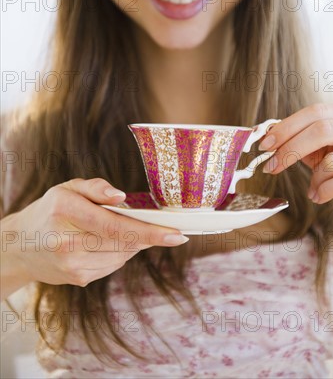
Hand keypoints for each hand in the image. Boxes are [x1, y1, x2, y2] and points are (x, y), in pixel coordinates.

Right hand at [3, 178, 188, 290]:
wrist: (20, 245)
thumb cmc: (50, 210)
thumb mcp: (68, 188)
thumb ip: (96, 188)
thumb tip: (121, 197)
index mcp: (66, 212)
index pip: (116, 226)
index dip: (150, 232)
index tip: (178, 235)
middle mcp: (67, 243)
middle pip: (124, 243)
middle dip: (147, 235)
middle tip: (162, 228)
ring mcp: (72, 265)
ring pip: (123, 255)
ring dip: (133, 243)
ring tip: (124, 230)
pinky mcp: (78, 279)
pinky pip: (114, 265)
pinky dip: (120, 253)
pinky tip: (108, 243)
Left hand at [258, 103, 332, 221]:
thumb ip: (312, 143)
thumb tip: (273, 137)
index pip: (318, 111)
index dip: (288, 126)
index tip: (266, 143)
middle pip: (323, 128)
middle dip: (290, 148)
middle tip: (271, 166)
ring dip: (315, 179)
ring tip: (313, 191)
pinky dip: (325, 191)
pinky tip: (320, 197)